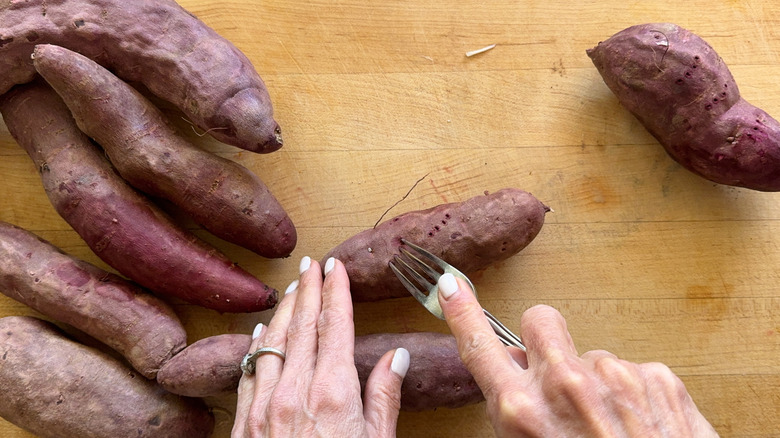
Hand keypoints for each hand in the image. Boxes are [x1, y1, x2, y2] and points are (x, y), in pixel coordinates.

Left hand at [232, 257, 409, 437]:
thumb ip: (384, 398)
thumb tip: (396, 358)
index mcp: (334, 393)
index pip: (335, 325)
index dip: (335, 291)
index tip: (335, 268)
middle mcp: (295, 391)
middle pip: (302, 326)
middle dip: (309, 290)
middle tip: (311, 264)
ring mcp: (265, 405)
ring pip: (272, 343)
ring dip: (283, 312)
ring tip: (293, 289)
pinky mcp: (245, 422)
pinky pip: (247, 371)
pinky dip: (256, 346)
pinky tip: (260, 332)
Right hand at [436, 273, 718, 436]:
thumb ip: (515, 413)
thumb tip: (516, 383)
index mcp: (522, 411)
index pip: (479, 345)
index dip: (461, 311)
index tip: (452, 286)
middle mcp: (565, 384)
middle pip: (540, 320)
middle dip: (544, 340)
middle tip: (554, 372)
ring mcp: (615, 376)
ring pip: (592, 355)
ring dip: (595, 380)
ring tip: (609, 425)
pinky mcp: (658, 379)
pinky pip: (634, 371)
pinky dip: (634, 395)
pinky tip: (639, 427)